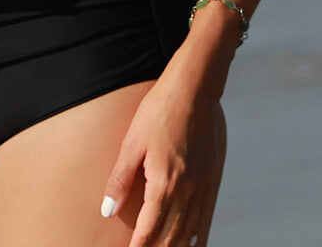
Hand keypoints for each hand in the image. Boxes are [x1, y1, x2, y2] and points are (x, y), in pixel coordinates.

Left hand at [101, 74, 226, 246]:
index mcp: (165, 184)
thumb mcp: (132, 142)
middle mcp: (187, 192)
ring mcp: (203, 187)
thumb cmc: (158, 111)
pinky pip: (207, 218)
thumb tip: (108, 211)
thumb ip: (121, 179)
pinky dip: (200, 236)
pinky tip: (194, 243)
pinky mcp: (213, 179)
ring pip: (192, 233)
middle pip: (172, 238)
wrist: (194, 90)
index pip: (149, 230)